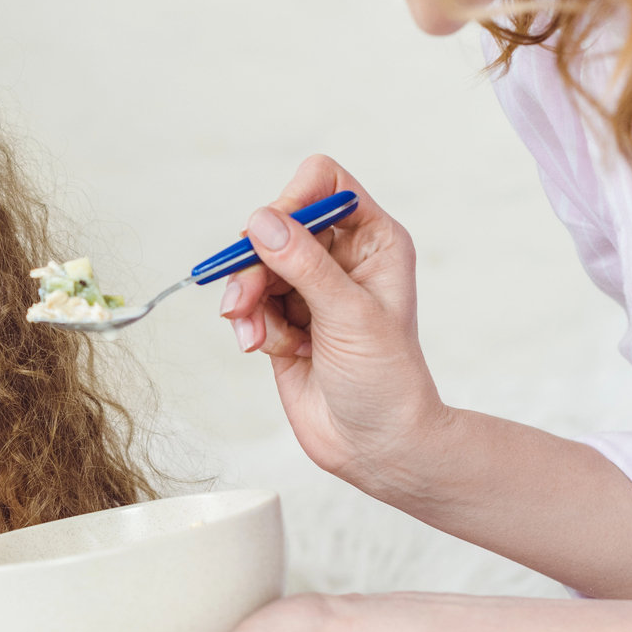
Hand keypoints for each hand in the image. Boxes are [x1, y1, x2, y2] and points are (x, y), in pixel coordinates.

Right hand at [217, 155, 447, 489]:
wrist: (376, 446)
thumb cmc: (386, 381)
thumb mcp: (349, 315)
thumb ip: (304, 265)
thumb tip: (261, 221)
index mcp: (373, 241)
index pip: (324, 185)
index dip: (293, 200)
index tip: (271, 233)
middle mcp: (341, 258)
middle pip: (277, 227)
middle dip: (256, 263)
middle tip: (244, 298)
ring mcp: (310, 290)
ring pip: (256, 267)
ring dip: (247, 299)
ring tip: (254, 333)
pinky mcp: (285, 320)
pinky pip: (250, 303)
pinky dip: (249, 323)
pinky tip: (261, 347)